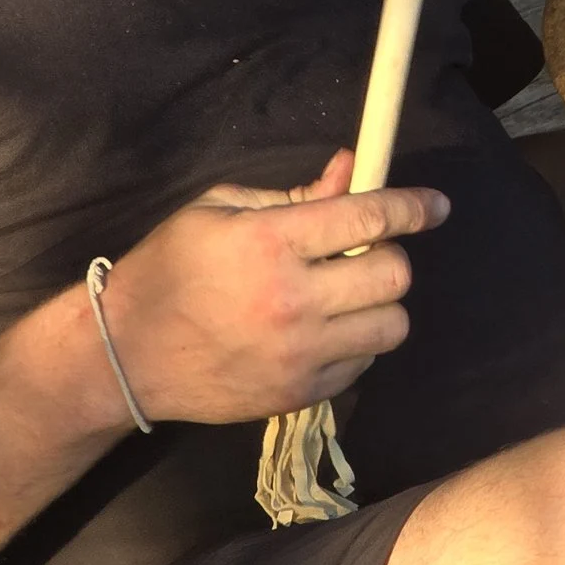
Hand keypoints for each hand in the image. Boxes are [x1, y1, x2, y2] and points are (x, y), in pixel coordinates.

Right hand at [91, 151, 448, 424]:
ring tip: (349, 296)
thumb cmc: (170, 267)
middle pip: (394, 275)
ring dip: (381, 304)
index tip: (436, 206)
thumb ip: (295, 195)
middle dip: (390, 256)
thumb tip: (352, 170)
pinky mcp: (298, 394)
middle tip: (364, 253)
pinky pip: (364, 365)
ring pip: (392, 325)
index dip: (412, 207)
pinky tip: (326, 330)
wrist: (128, 355)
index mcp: (271, 242)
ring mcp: (299, 355)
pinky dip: (358, 343)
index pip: (368, 219)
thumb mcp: (220, 209)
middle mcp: (293, 300)